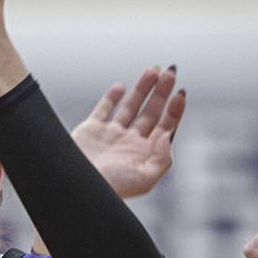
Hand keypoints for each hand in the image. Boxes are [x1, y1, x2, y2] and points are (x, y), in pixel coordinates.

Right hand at [70, 66, 184, 198]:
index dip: (175, 109)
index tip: (180, 92)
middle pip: (151, 112)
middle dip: (161, 92)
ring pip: (130, 106)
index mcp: (144, 153)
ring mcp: (110, 135)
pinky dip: (112, 97)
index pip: (165, 126)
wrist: (77, 188)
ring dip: (142, 88)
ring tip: (153, 69)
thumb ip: (162, 159)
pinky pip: (103, 109)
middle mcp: (129, 143)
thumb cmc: (111, 189)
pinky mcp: (91, 130)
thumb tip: (168, 134)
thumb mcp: (145, 180)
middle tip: (170, 71)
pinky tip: (121, 86)